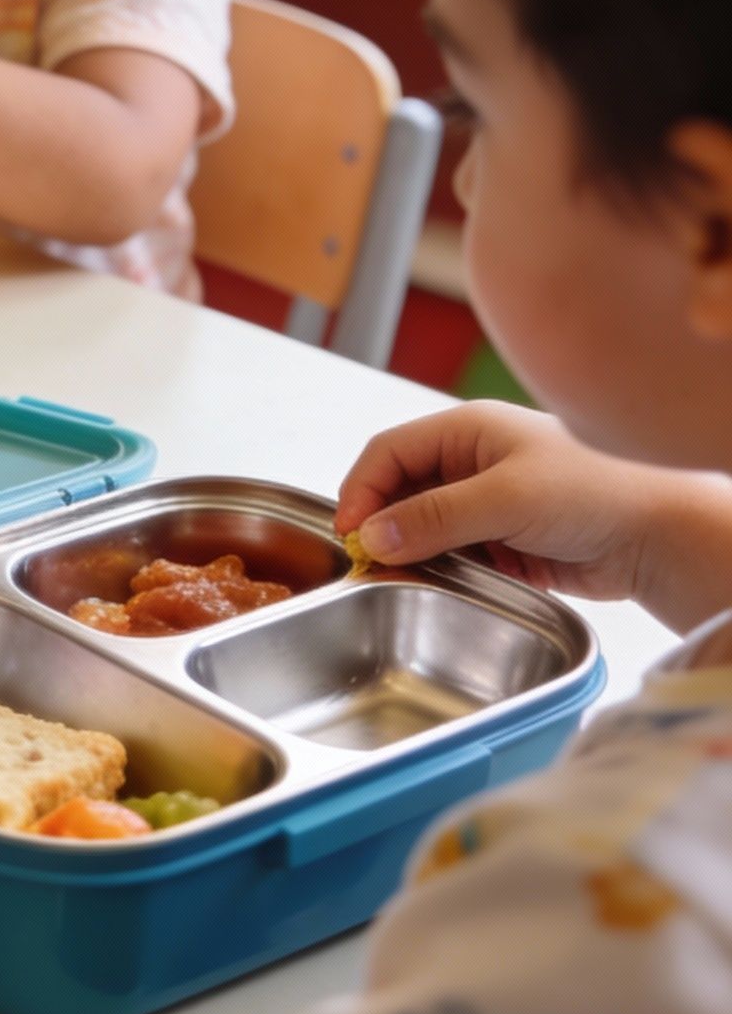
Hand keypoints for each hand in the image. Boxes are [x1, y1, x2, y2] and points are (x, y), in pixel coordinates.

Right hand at [336, 400, 687, 597]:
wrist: (664, 536)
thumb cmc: (598, 491)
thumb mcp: (507, 498)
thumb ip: (435, 517)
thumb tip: (373, 537)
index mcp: (469, 430)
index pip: (389, 452)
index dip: (360, 490)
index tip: (349, 533)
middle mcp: (473, 461)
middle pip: (401, 490)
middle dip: (383, 525)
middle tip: (372, 561)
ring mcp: (488, 501)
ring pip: (424, 526)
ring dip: (413, 551)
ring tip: (407, 576)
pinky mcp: (503, 540)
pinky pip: (453, 552)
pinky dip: (442, 569)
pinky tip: (443, 583)